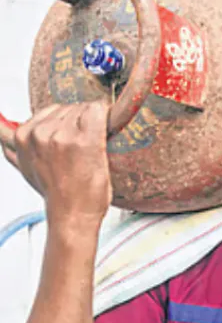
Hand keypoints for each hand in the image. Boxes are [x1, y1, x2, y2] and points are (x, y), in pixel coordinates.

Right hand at [0, 102, 111, 227]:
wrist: (72, 214)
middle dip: (82, 122)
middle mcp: (41, 132)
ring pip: (85, 109)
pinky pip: (99, 112)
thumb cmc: (57, 193)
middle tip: (85, 147)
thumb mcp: (26, 167)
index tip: (75, 138)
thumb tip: (3, 134)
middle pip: (71, 108)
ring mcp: (64, 136)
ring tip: (93, 148)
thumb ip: (13, 148)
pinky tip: (110, 128)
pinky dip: (108, 116)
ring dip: (95, 123)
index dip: (69, 123)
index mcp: (24, 135)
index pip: (53, 110)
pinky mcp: (86, 141)